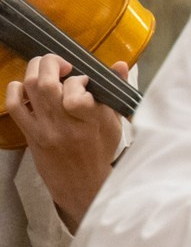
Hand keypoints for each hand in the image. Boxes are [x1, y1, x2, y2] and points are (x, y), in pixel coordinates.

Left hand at [7, 55, 125, 228]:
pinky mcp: (30, 133)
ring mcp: (45, 129)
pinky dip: (16, 89)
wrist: (81, 184)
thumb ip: (114, 92)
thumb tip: (120, 64)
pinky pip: (15, 105)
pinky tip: (27, 87)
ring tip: (46, 70)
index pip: (77, 93)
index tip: (85, 81)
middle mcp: (65, 125)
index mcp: (92, 122)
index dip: (79, 79)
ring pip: (30, 88)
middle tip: (62, 65)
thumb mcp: (115, 123)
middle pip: (47, 83)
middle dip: (52, 63)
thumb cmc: (101, 152)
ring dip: (35, 70)